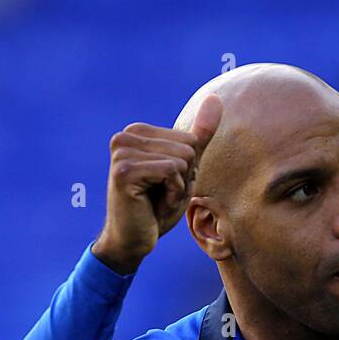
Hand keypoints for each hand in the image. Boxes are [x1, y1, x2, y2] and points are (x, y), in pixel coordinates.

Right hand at [91, 93, 222, 273]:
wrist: (132, 240)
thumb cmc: (157, 207)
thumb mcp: (185, 169)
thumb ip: (199, 136)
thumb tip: (216, 98)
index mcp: (137, 132)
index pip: (190, 140)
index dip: (187, 170)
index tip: (164, 185)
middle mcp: (125, 136)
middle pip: (188, 148)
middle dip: (183, 179)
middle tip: (160, 195)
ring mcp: (122, 152)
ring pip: (182, 161)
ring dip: (177, 189)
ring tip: (156, 199)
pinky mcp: (124, 171)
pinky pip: (172, 172)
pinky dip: (172, 195)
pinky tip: (153, 205)